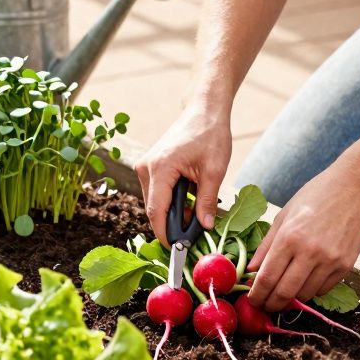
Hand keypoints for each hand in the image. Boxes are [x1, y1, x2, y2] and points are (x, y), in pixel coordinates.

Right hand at [135, 105, 231, 245]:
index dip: (165, 234)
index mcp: (160, 168)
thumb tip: (205, 227)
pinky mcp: (150, 165)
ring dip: (173, 212)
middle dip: (172, 224)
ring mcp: (145, 166)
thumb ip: (207, 201)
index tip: (177, 249)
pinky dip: (171, 200)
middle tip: (194, 234)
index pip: (156, 211)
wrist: (204, 110)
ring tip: (197, 212)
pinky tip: (190, 198)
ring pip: (154, 201)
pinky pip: (156, 192)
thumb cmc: (210, 134)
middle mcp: (146, 167)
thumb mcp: (214, 170)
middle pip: (153, 209)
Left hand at [247, 163, 359, 311]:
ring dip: (292, 298)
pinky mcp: (346, 266)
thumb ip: (266, 245)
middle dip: (271, 304)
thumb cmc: (316, 196)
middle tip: (265, 305)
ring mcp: (330, 261)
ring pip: (305, 295)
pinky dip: (311, 290)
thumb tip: (251, 270)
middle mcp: (310, 252)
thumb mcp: (284, 215)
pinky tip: (305, 281)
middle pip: (285, 292)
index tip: (252, 300)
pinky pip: (324, 289)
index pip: (267, 278)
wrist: (355, 189)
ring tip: (284, 292)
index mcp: (289, 237)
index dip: (257, 294)